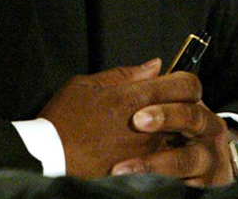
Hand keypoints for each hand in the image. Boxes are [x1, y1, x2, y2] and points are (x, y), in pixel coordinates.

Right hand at [40, 58, 203, 177]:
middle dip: (188, 108)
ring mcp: (147, 152)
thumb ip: (125, 74)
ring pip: (182, 139)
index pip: (185, 84)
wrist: (46, 160)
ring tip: (164, 132)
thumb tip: (156, 66)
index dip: (187, 82)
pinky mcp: (141, 172)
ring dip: (178, 133)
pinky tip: (155, 154)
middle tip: (175, 108)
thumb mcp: (86, 84)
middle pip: (191, 112)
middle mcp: (148, 125)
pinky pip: (167, 163)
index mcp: (135, 97)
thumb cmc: (63, 119)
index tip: (178, 85)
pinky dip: (167, 157)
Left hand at [109, 96, 233, 186]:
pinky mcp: (206, 186)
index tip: (138, 106)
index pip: (188, 87)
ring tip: (123, 169)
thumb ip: (147, 87)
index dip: (167, 89)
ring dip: (156, 163)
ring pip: (188, 159)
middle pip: (192, 116)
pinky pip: (189, 188)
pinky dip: (165, 187)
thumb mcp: (156, 109)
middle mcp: (208, 129)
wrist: (201, 177)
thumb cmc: (172, 137)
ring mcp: (209, 159)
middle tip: (136, 122)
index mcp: (194, 106)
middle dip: (166, 117)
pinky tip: (140, 187)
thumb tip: (154, 65)